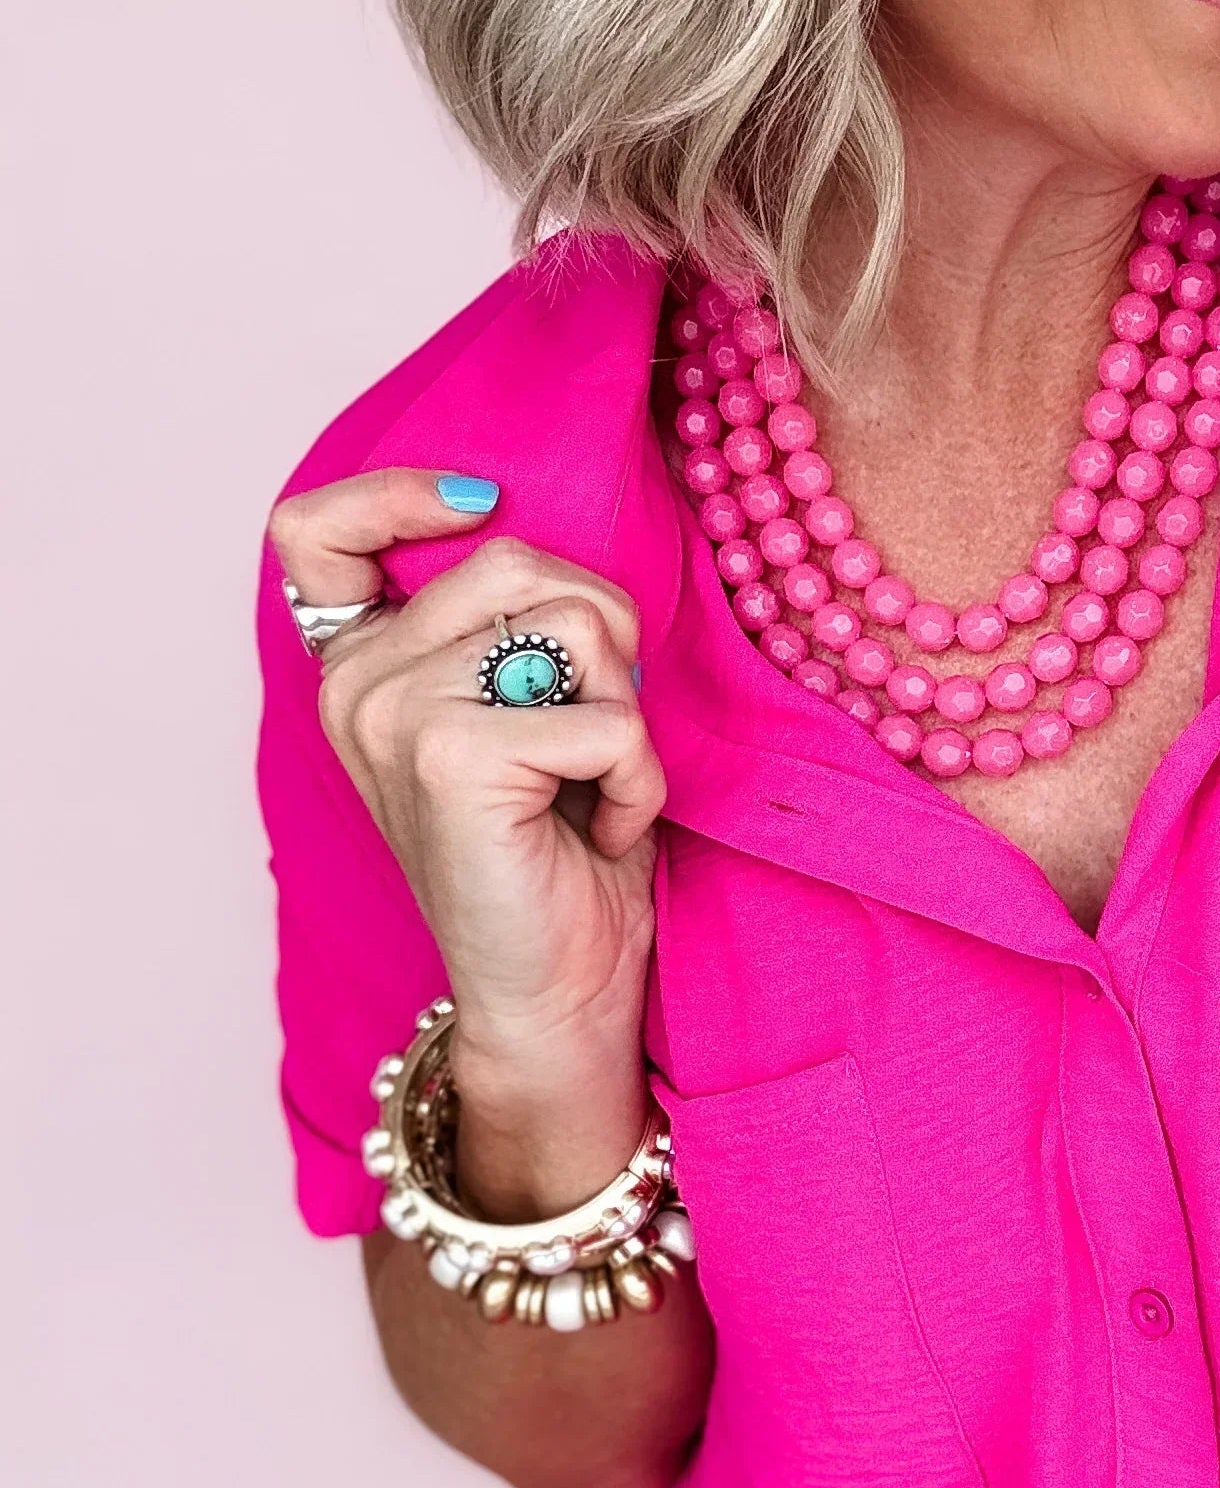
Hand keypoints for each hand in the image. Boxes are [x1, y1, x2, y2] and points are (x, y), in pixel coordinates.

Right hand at [269, 472, 663, 1203]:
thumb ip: (510, 623)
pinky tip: (600, 829)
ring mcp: (392, 714)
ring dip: (625, 712)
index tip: (481, 503)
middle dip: (603, 637)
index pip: (314, 530)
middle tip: (592, 736)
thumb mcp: (526, 710)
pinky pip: (609, 713)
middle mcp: (357, 684)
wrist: (557, 996)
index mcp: (360, 666)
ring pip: (579, 626)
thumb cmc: (557, 852)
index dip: (399, 491)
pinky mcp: (452, 756)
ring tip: (591, 787)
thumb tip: (542, 530)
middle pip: (521, 561)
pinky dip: (637, 774)